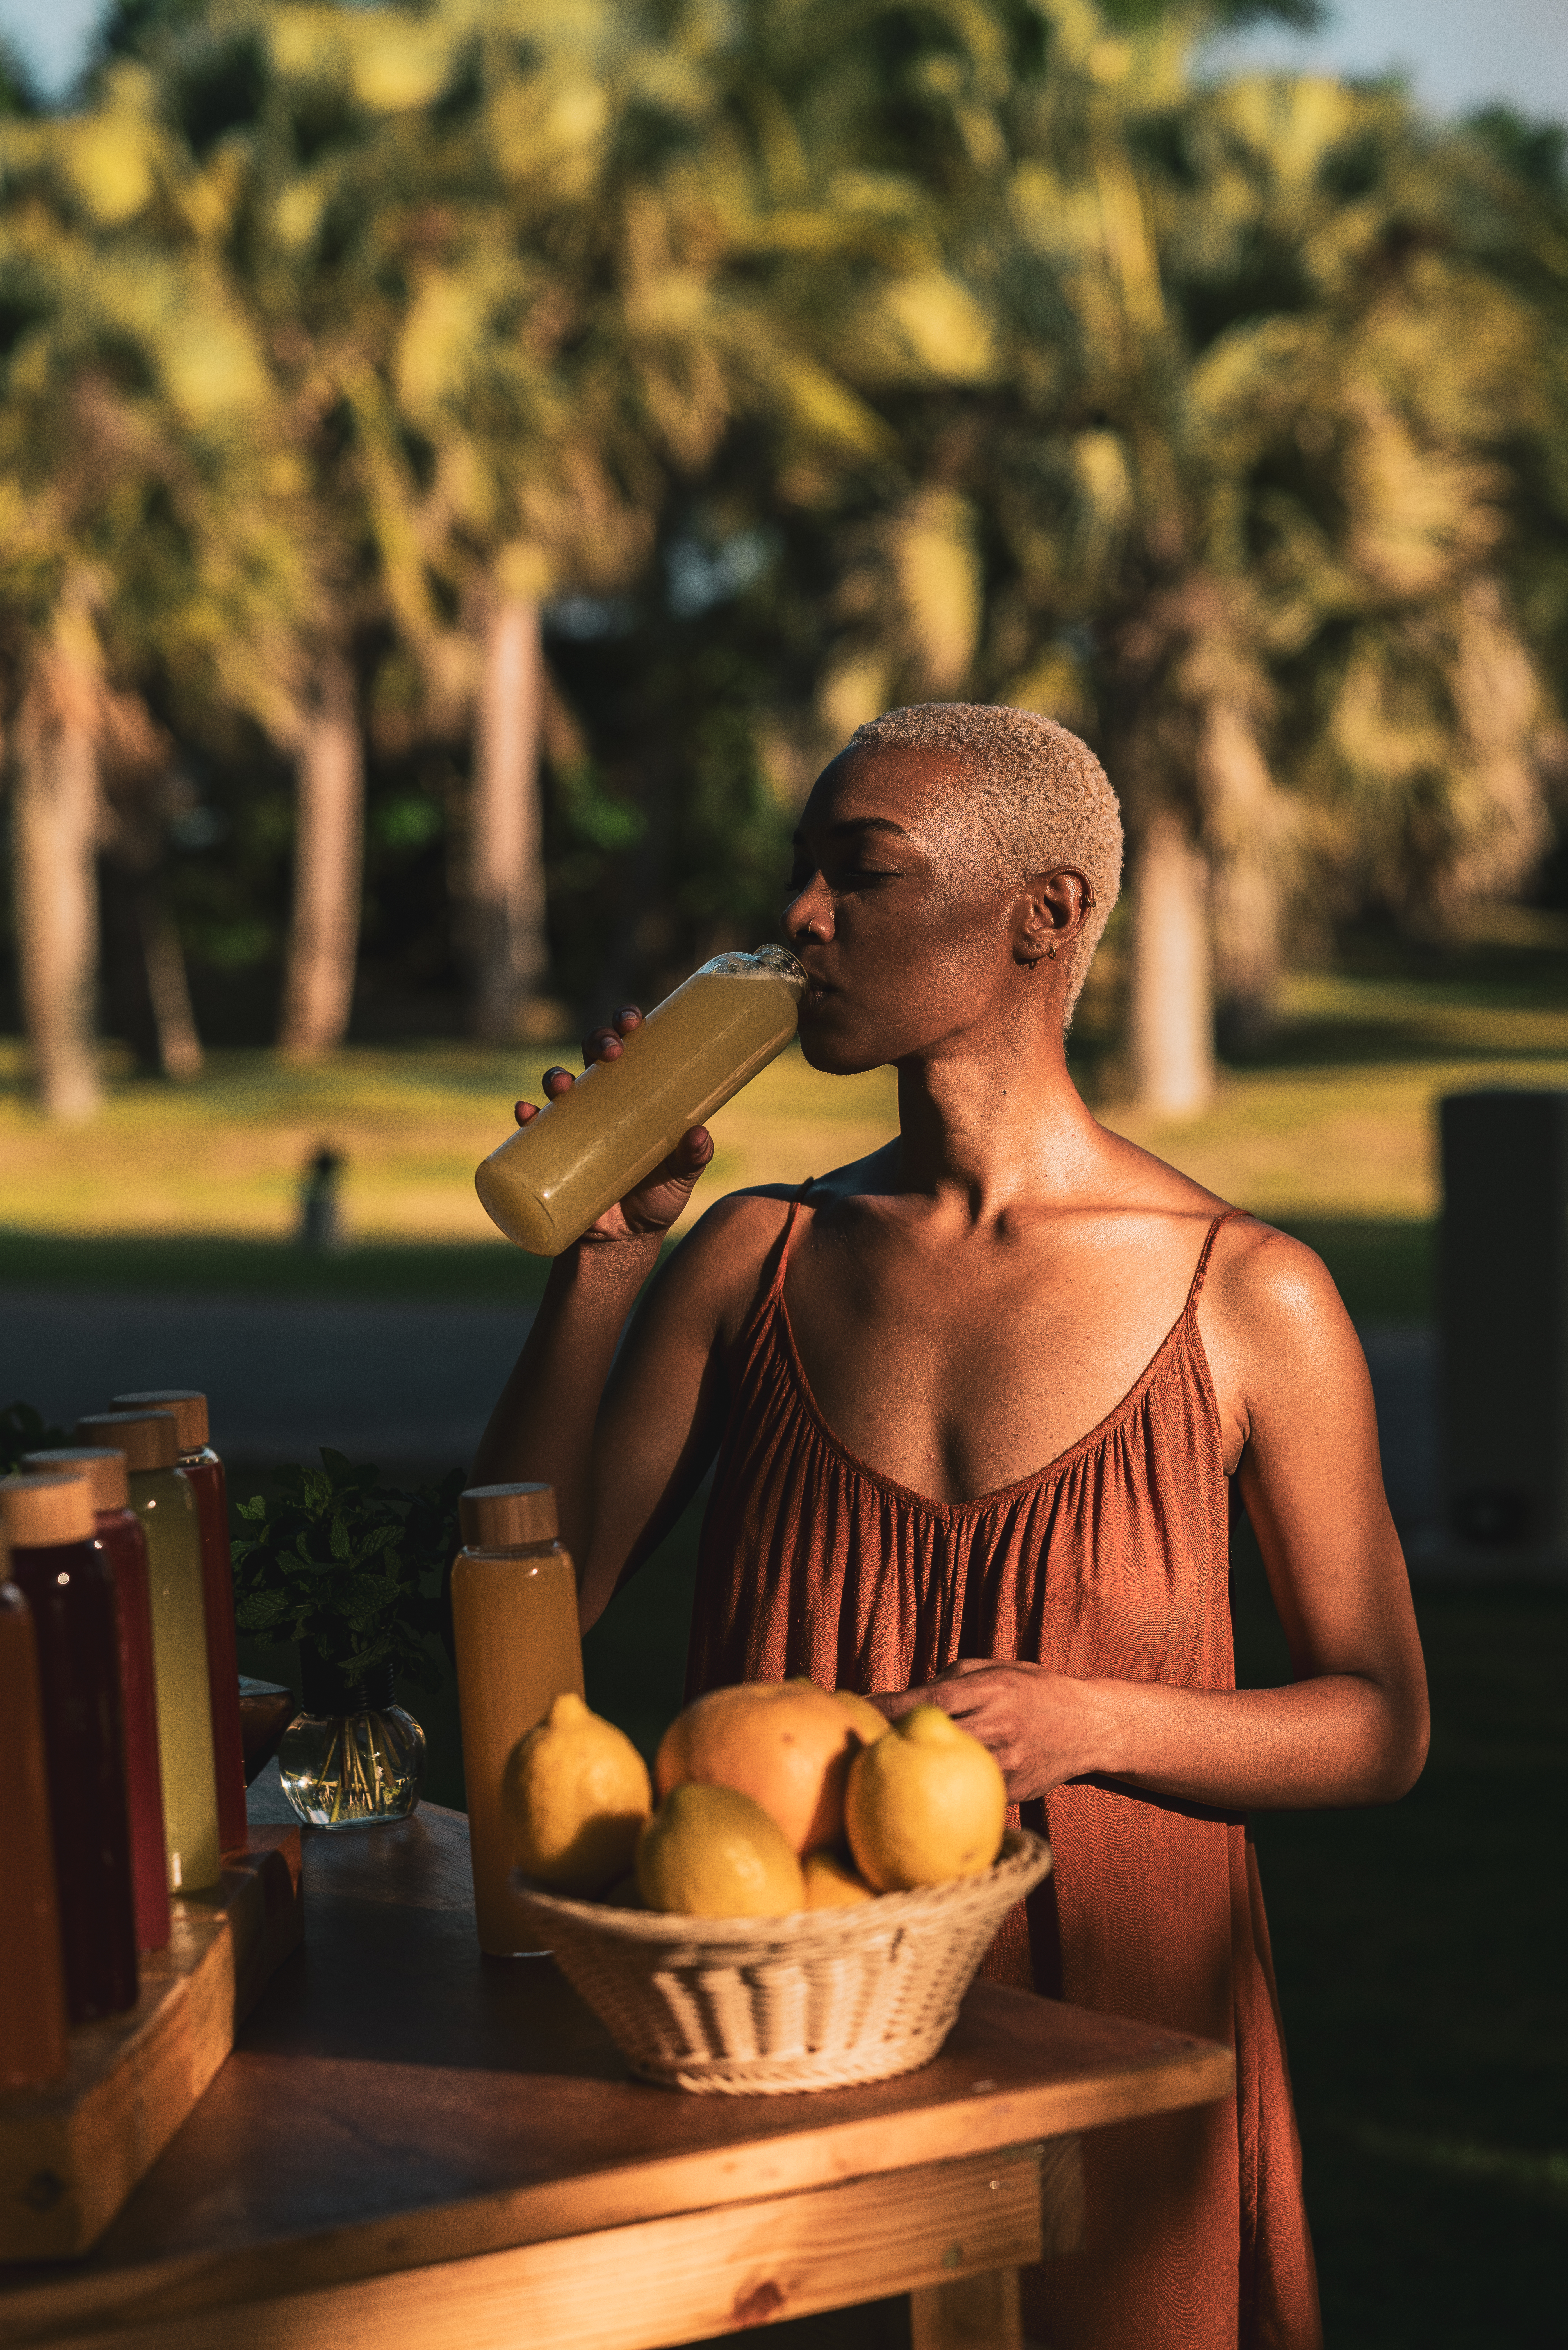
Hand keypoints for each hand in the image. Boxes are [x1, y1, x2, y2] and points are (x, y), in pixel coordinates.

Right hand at [512, 1006, 714, 1245]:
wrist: (622, 1243)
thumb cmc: (654, 1200)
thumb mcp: (680, 1179)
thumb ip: (693, 1158)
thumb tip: (700, 1135)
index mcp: (635, 1093)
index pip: (630, 1046)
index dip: (626, 1025)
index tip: (635, 1022)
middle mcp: (602, 1101)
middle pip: (592, 1054)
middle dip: (597, 1040)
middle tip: (612, 1050)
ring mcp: (573, 1124)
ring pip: (559, 1083)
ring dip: (556, 1075)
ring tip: (564, 1085)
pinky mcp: (551, 1151)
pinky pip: (531, 1127)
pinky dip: (526, 1115)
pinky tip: (527, 1113)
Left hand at [872, 1659, 1105, 1803]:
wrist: (1087, 1725)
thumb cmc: (1029, 1690)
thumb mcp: (992, 1670)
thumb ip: (946, 1683)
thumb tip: (894, 1700)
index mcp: (991, 1689)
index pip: (931, 1700)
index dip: (889, 1707)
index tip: (855, 1710)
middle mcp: (999, 1725)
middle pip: (935, 1736)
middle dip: (892, 1739)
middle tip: (856, 1743)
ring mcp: (1008, 1763)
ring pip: (949, 1772)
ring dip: (912, 1772)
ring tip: (876, 1771)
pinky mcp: (1013, 1791)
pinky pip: (969, 1796)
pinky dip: (941, 1794)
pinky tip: (917, 1794)